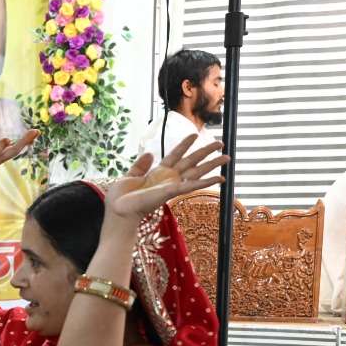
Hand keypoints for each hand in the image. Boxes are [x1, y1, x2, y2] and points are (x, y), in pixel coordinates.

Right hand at [0, 128, 38, 182]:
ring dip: (17, 144)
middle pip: (14, 150)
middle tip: (36, 131)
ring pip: (7, 151)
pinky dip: (4, 145)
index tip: (36, 130)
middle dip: (25, 141)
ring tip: (25, 137)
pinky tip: (5, 142)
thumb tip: (8, 140)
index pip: (14, 149)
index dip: (25, 140)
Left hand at [105, 135, 226, 221]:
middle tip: (220, 143)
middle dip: (206, 152)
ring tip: (227, 157)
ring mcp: (171, 185)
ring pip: (197, 172)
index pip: (175, 154)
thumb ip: (140, 165)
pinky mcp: (171, 192)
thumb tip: (149, 152)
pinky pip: (192, 185)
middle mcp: (168, 178)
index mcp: (158, 173)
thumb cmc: (121, 198)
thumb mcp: (129, 176)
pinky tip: (220, 178)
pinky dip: (206, 182)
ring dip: (212, 164)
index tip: (194, 134)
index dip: (184, 144)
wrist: (118, 211)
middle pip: (191, 161)